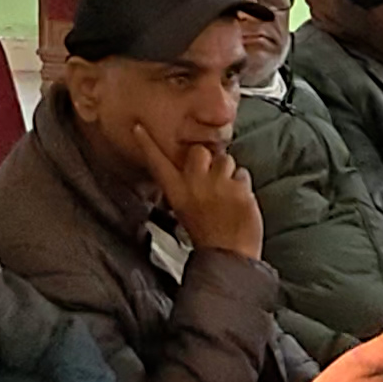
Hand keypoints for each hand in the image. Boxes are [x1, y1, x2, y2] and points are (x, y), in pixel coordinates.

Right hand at [133, 124, 262, 258]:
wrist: (230, 254)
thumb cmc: (209, 233)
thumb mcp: (187, 210)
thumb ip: (188, 186)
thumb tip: (195, 167)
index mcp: (177, 193)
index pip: (158, 163)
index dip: (147, 144)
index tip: (138, 127)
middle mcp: (194, 186)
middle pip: (199, 150)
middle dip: (207, 157)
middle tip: (212, 176)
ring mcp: (217, 186)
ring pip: (225, 159)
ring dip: (228, 172)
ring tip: (227, 194)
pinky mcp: (240, 189)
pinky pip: (243, 174)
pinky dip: (243, 185)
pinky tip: (239, 201)